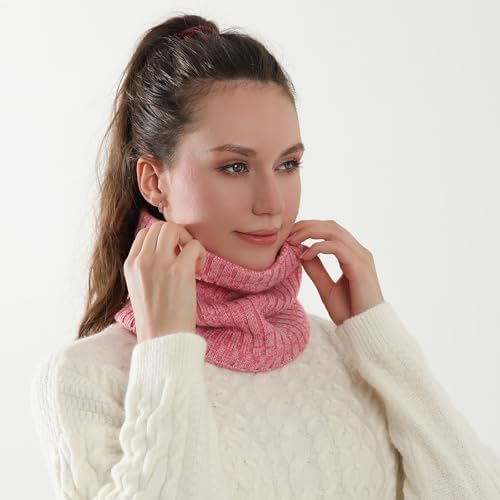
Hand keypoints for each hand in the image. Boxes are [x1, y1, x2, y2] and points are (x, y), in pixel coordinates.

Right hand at [124, 221, 207, 342]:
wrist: (163, 340)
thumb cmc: (157, 318)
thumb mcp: (140, 288)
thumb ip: (146, 267)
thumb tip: (167, 250)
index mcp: (130, 265)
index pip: (145, 233)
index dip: (163, 239)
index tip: (173, 255)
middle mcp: (142, 261)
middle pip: (160, 226)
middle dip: (177, 235)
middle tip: (185, 255)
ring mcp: (160, 264)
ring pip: (174, 228)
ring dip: (187, 240)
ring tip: (192, 261)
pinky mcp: (179, 271)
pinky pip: (194, 245)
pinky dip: (201, 253)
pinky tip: (199, 270)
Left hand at [286, 219, 384, 325]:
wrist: (365, 330)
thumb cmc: (349, 312)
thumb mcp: (326, 288)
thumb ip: (316, 269)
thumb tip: (302, 251)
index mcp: (353, 255)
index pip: (331, 230)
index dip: (309, 228)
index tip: (290, 236)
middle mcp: (359, 252)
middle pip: (331, 226)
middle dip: (307, 225)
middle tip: (287, 234)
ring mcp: (362, 258)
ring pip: (334, 232)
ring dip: (310, 232)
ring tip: (292, 241)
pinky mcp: (360, 267)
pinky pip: (337, 248)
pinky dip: (319, 247)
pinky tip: (305, 255)